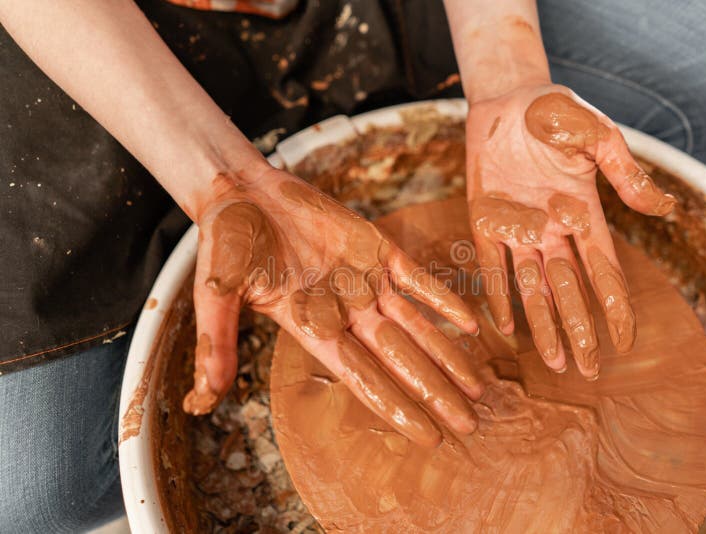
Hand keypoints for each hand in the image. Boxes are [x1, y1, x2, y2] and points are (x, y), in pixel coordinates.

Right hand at [183, 162, 481, 446]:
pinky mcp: (376, 248)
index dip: (396, 407)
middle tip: (470, 425)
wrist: (243, 192)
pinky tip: (472, 324)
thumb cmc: (225, 244)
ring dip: (447, 355)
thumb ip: (215, 342)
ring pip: (416, 325)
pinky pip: (418, 278)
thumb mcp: (214, 294)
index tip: (428, 437)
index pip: (362, 377)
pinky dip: (444, 298)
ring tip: (479, 388)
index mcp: (312, 329)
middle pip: (399, 360)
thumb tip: (202, 399)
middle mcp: (346, 313)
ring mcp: (365, 282)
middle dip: (434, 393)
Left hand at [466, 84, 675, 378]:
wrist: (507, 97)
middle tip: (586, 371)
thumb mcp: (599, 137)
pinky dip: (497, 295)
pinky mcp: (484, 221)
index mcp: (583, 213)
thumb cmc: (557, 111)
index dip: (614, 307)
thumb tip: (664, 208)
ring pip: (532, 286)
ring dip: (543, 323)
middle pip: (569, 289)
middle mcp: (552, 229)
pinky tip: (504, 328)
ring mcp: (517, 228)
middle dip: (579, 329)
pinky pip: (490, 265)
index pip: (604, 270)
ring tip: (554, 362)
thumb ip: (625, 174)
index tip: (625, 343)